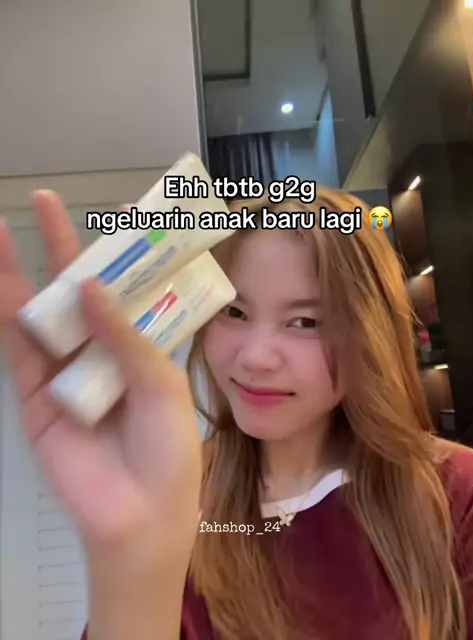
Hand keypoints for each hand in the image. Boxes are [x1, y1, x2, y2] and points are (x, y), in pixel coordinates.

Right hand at [0, 191, 201, 552]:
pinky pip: (21, 348)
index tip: (123, 213)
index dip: (126, 253)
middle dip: (66, 247)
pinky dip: (12, 313)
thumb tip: (90, 286)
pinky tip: (6, 280)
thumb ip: (124, 336)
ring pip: (43, 313)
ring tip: (9, 226)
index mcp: (143, 347)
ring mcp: (67, 370)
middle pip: (81, 291)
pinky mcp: (37, 394)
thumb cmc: (167, 449)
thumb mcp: (160, 384)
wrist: (139, 514)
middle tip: (49, 202)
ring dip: (25, 272)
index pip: (131, 289)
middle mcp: (103, 351)